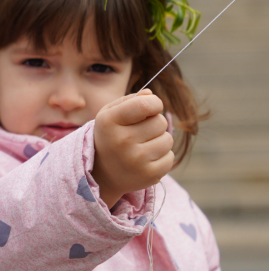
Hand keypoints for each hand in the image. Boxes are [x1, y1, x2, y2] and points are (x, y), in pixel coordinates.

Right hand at [92, 89, 173, 207]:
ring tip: (142, 146)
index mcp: (109, 122)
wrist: (102, 174)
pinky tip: (146, 160)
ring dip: (159, 140)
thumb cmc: (110, 137)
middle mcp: (121, 141)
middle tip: (140, 132)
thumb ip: (129, 101)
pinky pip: (169, 157)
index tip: (150, 108)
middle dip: (154, 124)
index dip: (154, 103)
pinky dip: (161, 157)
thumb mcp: (110, 115)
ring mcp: (136, 160)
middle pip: (160, 122)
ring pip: (167, 140)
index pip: (145, 104)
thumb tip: (151, 94)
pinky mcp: (149, 175)